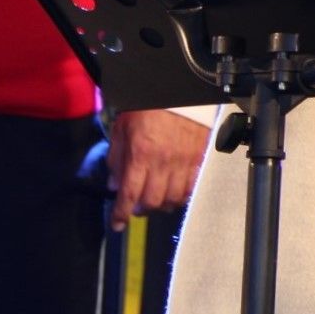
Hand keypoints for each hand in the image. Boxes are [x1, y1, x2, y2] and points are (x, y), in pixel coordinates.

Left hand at [106, 109, 209, 231]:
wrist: (178, 89)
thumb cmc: (147, 106)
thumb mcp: (122, 128)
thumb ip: (117, 158)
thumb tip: (114, 184)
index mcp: (141, 154)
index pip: (129, 195)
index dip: (120, 214)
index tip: (117, 224)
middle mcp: (163, 162)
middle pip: (152, 202)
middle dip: (141, 209)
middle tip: (136, 206)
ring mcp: (184, 162)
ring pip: (174, 199)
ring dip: (162, 204)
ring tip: (156, 198)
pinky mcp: (199, 159)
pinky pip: (192, 187)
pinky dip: (182, 195)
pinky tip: (175, 191)